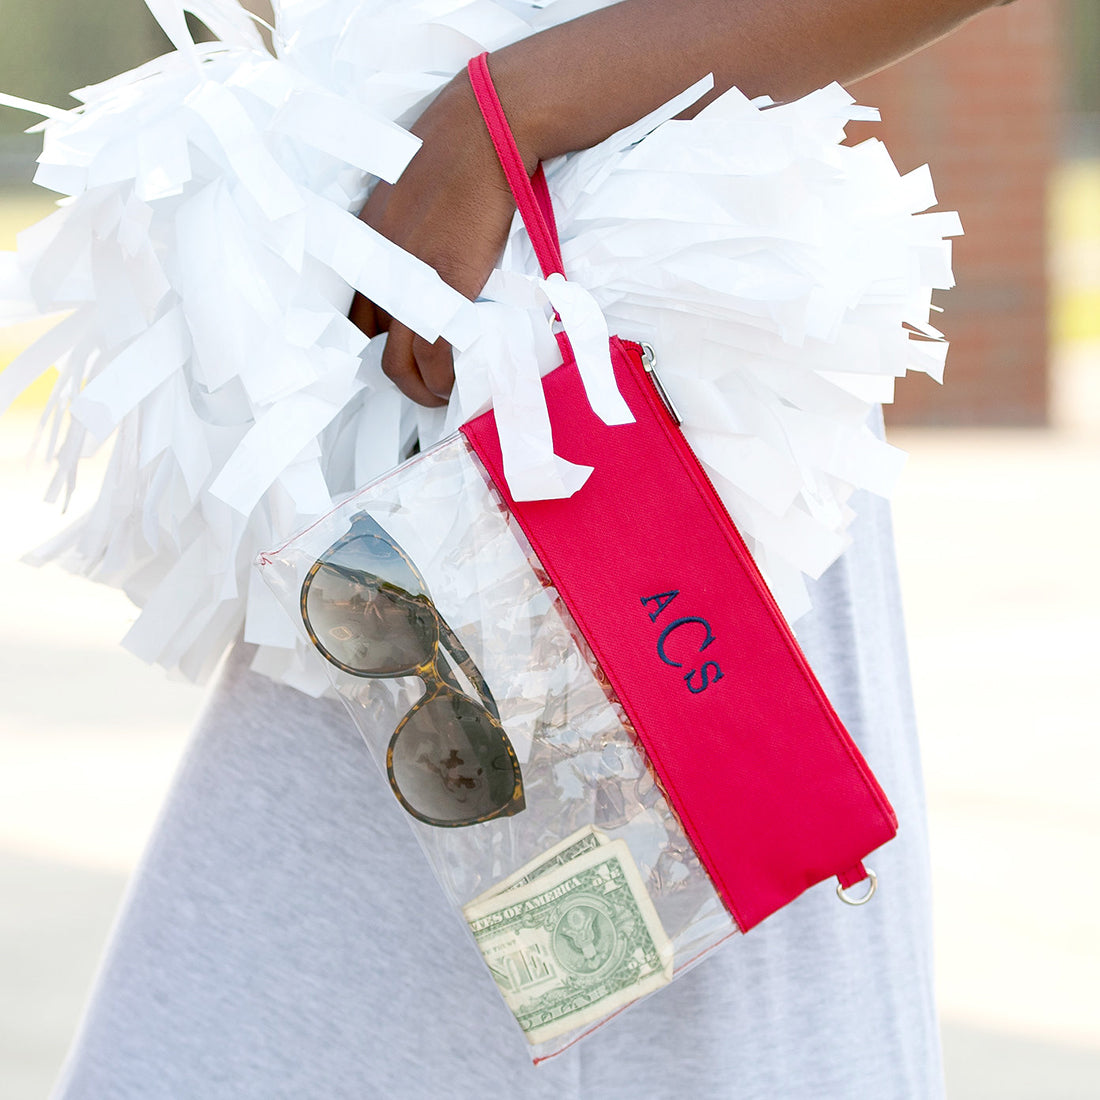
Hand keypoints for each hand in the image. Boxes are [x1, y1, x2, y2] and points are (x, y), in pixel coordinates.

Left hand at [349, 71, 517, 407]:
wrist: (484, 132)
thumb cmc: (452, 152)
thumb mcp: (404, 194)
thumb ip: (400, 232)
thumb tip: (421, 256)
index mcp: (363, 246)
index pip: (347, 313)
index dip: (366, 344)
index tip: (392, 355)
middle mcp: (375, 270)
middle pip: (370, 346)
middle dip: (396, 375)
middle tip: (422, 384)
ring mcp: (408, 285)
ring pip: (399, 365)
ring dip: (420, 391)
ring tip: (442, 396)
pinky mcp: (444, 291)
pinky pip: (435, 357)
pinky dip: (445, 381)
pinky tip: (459, 385)